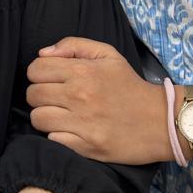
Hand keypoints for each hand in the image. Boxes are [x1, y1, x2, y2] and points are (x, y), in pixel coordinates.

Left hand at [27, 37, 170, 164]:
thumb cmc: (130, 86)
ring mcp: (82, 123)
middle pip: (32, 95)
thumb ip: (73, 45)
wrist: (161, 121)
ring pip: (38, 118)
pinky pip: (52, 140)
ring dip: (46, 116)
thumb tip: (43, 54)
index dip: (39, 74)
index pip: (35, 70)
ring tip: (61, 115)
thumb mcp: (108, 55)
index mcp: (82, 71)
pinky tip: (70, 131)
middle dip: (40, 95)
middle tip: (56, 98)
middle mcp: (79, 96)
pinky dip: (57, 136)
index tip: (51, 80)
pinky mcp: (86, 147)